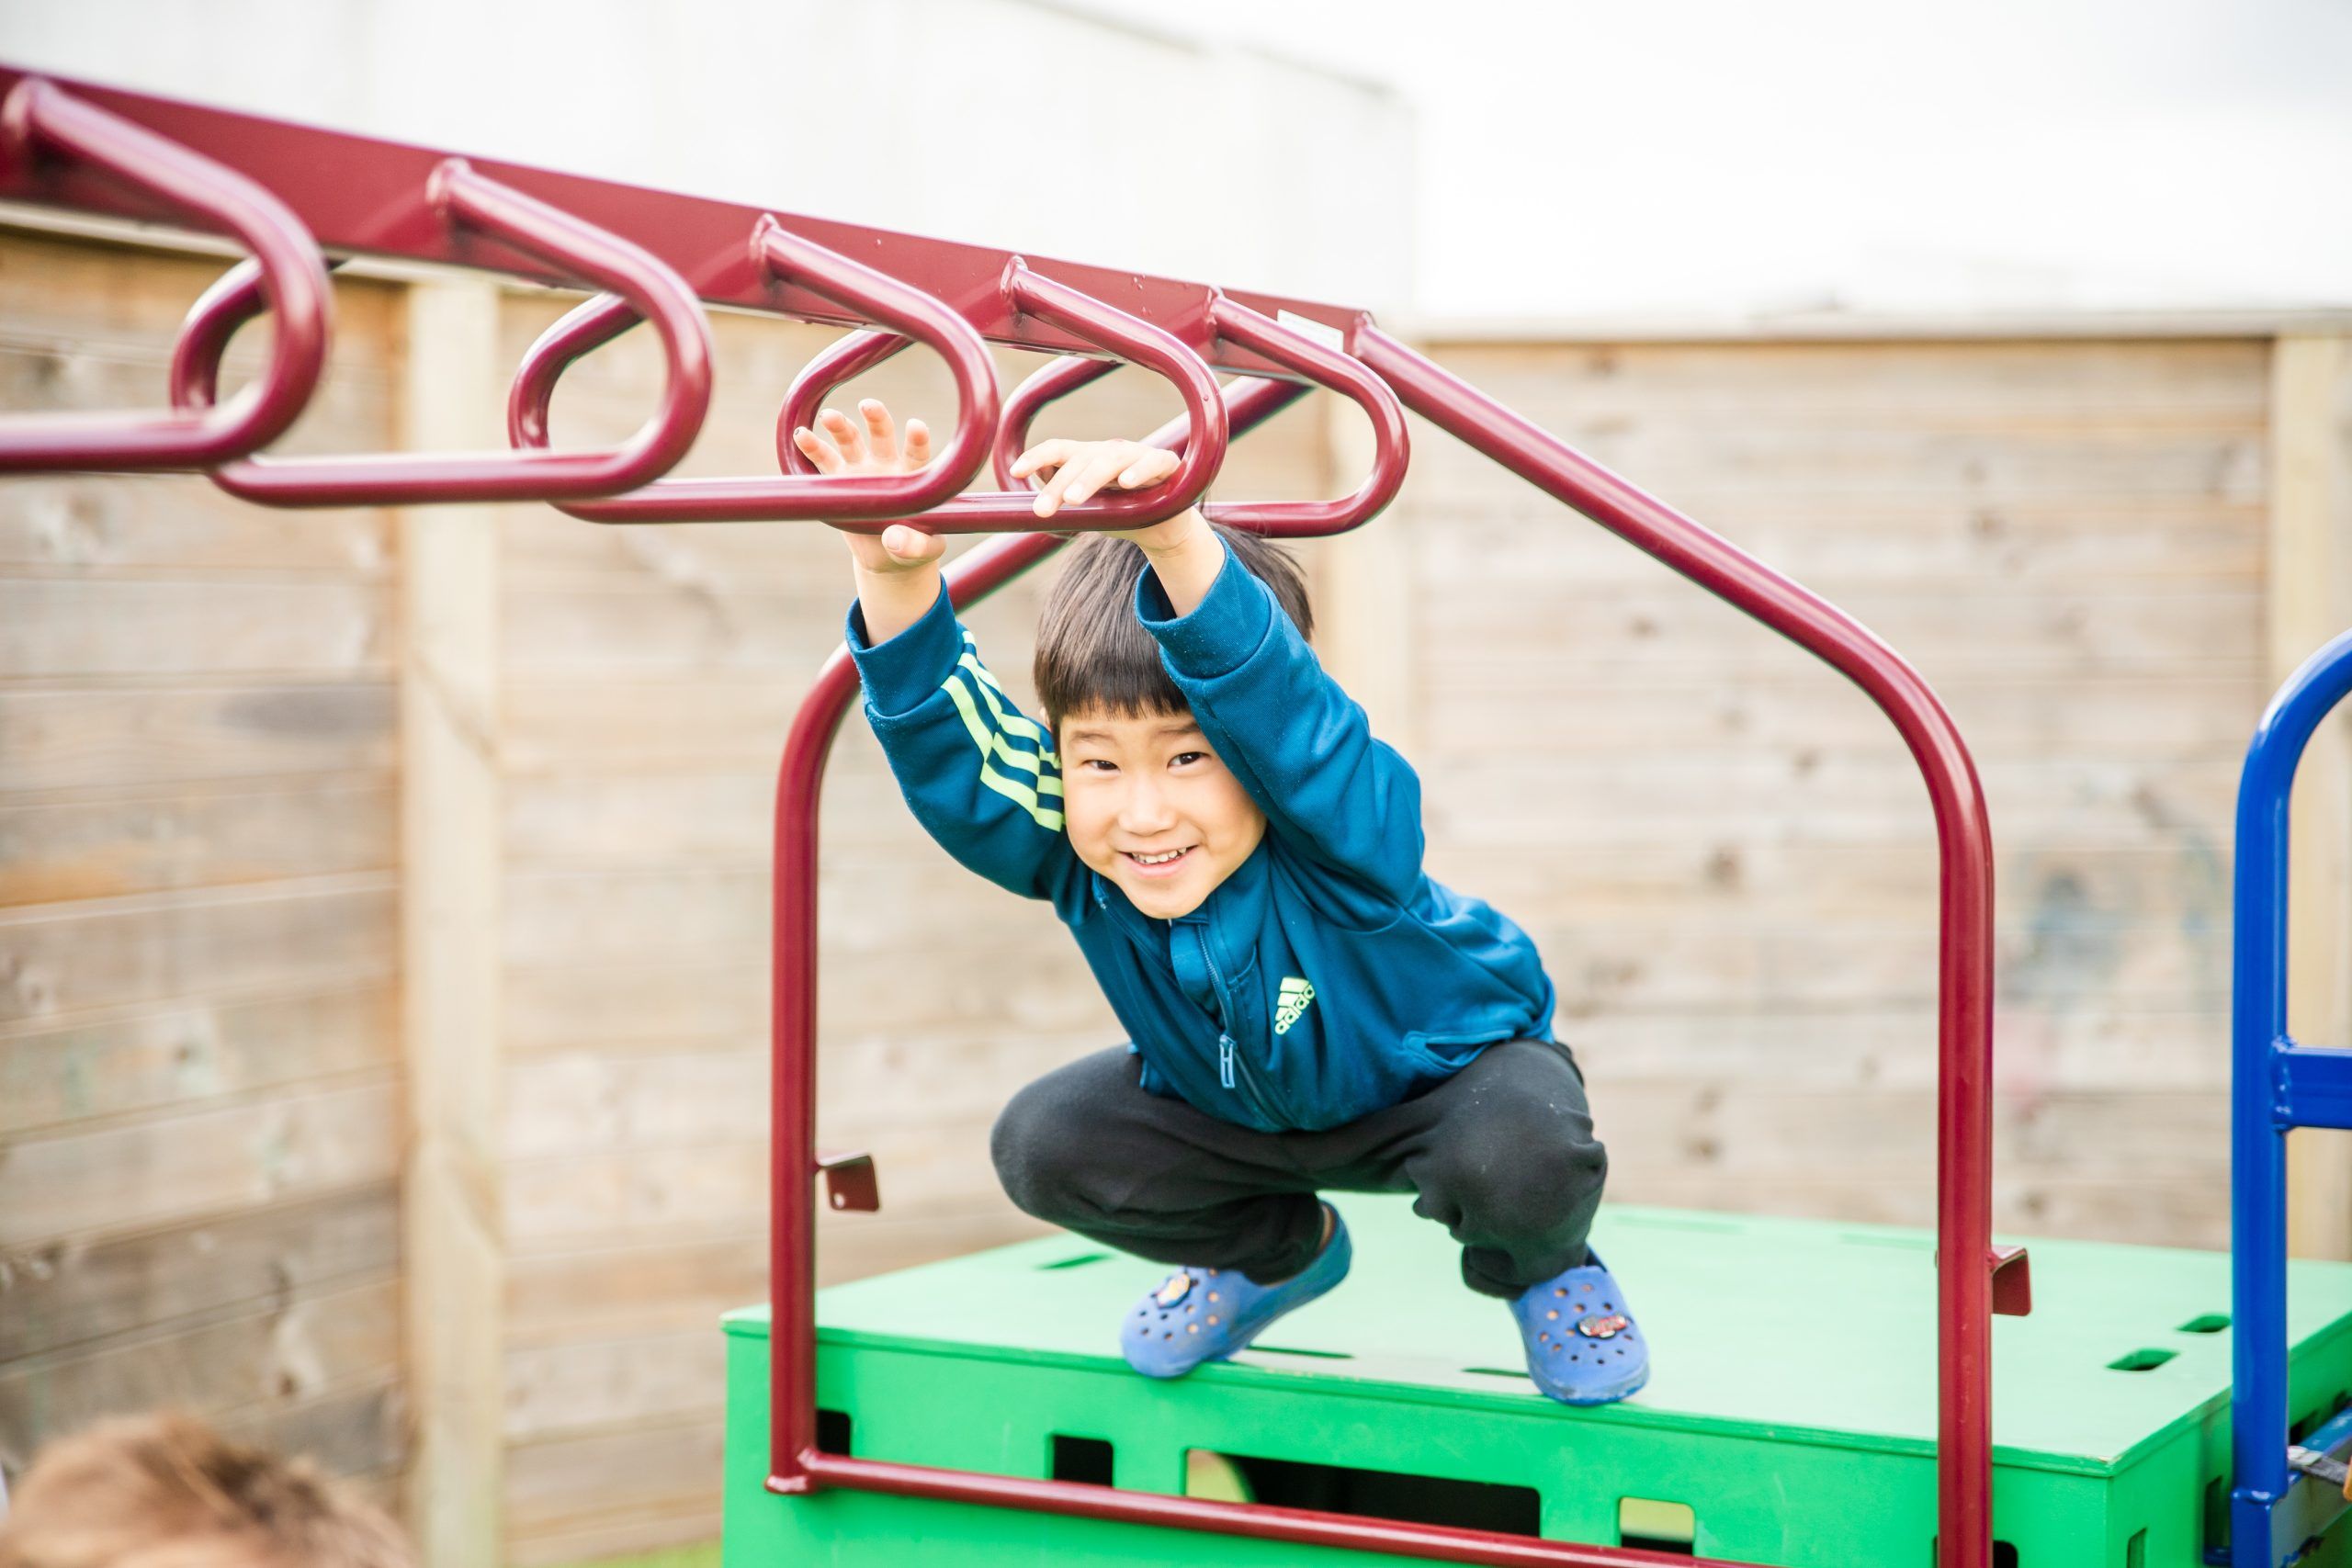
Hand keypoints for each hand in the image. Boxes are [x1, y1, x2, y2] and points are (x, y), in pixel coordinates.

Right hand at [793, 399, 945, 574]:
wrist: (887, 555)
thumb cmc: (914, 546)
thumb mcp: (923, 551)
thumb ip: (915, 545)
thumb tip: (892, 540)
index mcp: (912, 477)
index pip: (916, 454)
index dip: (916, 440)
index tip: (915, 426)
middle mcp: (886, 466)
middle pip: (882, 436)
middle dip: (876, 419)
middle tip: (868, 405)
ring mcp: (860, 470)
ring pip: (849, 442)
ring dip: (840, 427)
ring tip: (829, 416)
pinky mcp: (837, 481)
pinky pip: (823, 462)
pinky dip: (811, 448)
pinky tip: (800, 436)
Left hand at [1007, 438, 1198, 550]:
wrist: (1165, 526)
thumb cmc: (1121, 513)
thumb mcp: (1088, 509)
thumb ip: (1062, 501)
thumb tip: (1026, 498)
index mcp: (1088, 458)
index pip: (1058, 450)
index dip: (1036, 457)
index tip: (1016, 472)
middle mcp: (1110, 452)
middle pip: (1080, 460)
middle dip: (1058, 485)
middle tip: (1042, 510)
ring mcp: (1138, 455)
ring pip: (1110, 461)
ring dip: (1089, 479)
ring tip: (1073, 499)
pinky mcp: (1165, 464)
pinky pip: (1151, 463)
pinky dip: (1139, 471)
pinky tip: (1126, 483)